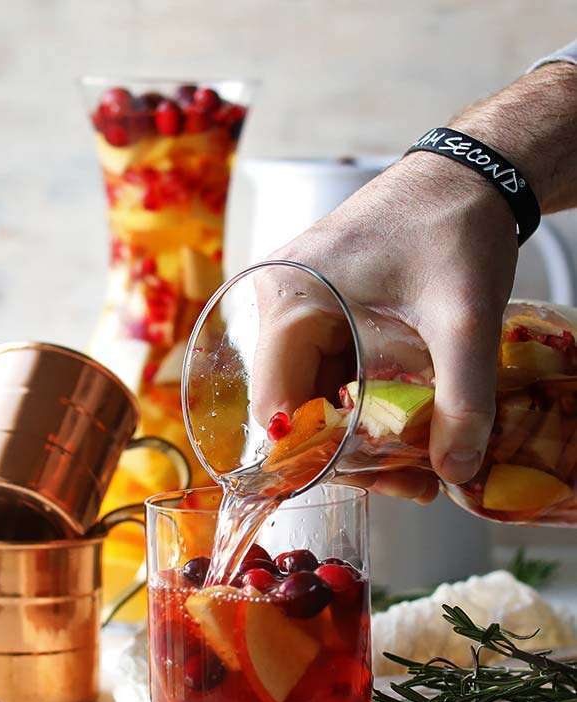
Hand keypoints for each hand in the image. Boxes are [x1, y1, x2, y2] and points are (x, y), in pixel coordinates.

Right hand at [252, 152, 517, 501]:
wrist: (470, 172)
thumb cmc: (455, 225)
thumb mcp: (464, 318)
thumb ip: (464, 399)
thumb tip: (458, 473)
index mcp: (290, 301)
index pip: (277, 408)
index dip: (318, 457)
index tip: (376, 482)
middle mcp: (284, 306)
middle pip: (298, 409)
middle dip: (352, 456)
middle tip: (415, 481)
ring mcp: (305, 307)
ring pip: (318, 395)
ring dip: (363, 436)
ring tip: (423, 464)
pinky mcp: (329, 310)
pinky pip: (336, 373)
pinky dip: (369, 405)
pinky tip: (411, 426)